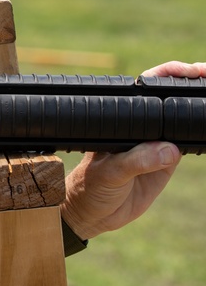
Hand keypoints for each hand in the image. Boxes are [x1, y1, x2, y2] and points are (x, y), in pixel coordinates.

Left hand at [61, 61, 204, 238]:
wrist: (94, 214)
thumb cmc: (90, 187)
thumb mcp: (110, 173)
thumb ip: (137, 161)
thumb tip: (169, 150)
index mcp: (121, 120)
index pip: (146, 88)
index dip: (167, 74)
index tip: (187, 71)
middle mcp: (139, 126)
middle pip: (169, 97)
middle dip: (190, 83)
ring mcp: (155, 142)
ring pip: (181, 119)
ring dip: (198, 107)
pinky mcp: (168, 160)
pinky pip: (187, 142)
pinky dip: (200, 133)